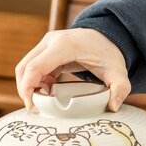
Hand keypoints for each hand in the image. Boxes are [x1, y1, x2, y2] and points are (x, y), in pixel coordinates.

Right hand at [15, 28, 130, 111]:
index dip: (28, 88)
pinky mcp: (46, 49)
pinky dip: (35, 81)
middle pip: (25, 67)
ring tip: (43, 101)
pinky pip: (33, 67)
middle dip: (25, 89)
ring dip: (30, 85)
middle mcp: (51, 41)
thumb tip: (114, 106)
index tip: (32, 106)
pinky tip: (48, 92)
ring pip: (26, 67)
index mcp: (65, 46)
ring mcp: (47, 44)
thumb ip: (120, 88)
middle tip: (34, 108)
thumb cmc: (109, 55)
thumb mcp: (118, 72)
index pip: (35, 67)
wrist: (108, 37)